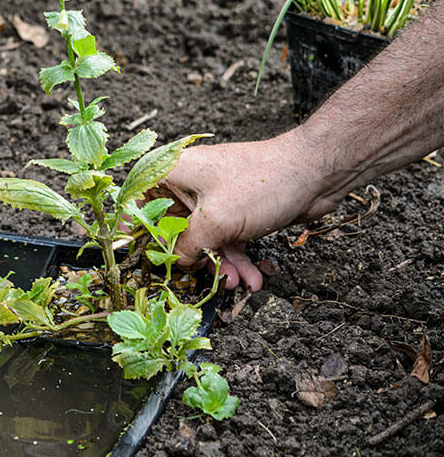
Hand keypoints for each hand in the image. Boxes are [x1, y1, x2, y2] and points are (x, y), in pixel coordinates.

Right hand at [157, 134, 337, 290]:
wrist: (316, 173)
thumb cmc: (262, 182)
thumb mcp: (215, 220)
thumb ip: (186, 245)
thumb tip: (175, 262)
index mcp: (171, 173)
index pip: (139, 206)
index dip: (142, 236)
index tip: (149, 263)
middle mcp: (187, 183)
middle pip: (173, 229)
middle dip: (191, 259)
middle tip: (202, 280)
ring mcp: (212, 197)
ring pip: (203, 239)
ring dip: (219, 265)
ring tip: (237, 283)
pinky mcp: (234, 210)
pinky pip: (225, 239)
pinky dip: (236, 259)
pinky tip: (250, 277)